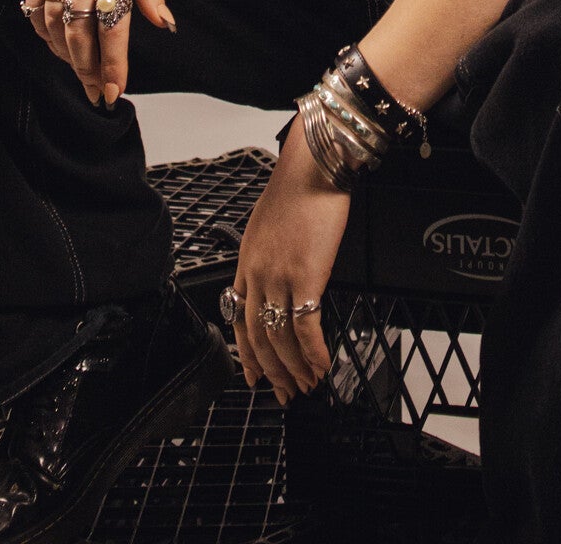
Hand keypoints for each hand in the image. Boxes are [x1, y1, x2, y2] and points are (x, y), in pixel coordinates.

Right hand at [24, 0, 174, 104]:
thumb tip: (162, 26)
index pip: (113, 27)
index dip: (112, 65)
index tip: (113, 90)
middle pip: (80, 33)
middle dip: (88, 70)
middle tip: (96, 93)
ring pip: (52, 24)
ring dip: (65, 55)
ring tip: (79, 71)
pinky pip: (32, 4)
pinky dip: (42, 30)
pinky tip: (55, 43)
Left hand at [230, 114, 350, 406]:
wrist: (314, 167)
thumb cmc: (298, 189)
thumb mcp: (268, 225)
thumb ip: (268, 255)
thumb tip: (280, 276)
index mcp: (246, 262)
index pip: (239, 320)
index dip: (247, 354)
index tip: (254, 376)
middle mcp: (257, 274)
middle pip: (258, 337)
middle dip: (273, 372)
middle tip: (285, 392)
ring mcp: (279, 278)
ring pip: (280, 339)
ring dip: (295, 368)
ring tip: (308, 384)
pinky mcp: (306, 278)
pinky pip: (306, 329)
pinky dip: (313, 353)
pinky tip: (321, 366)